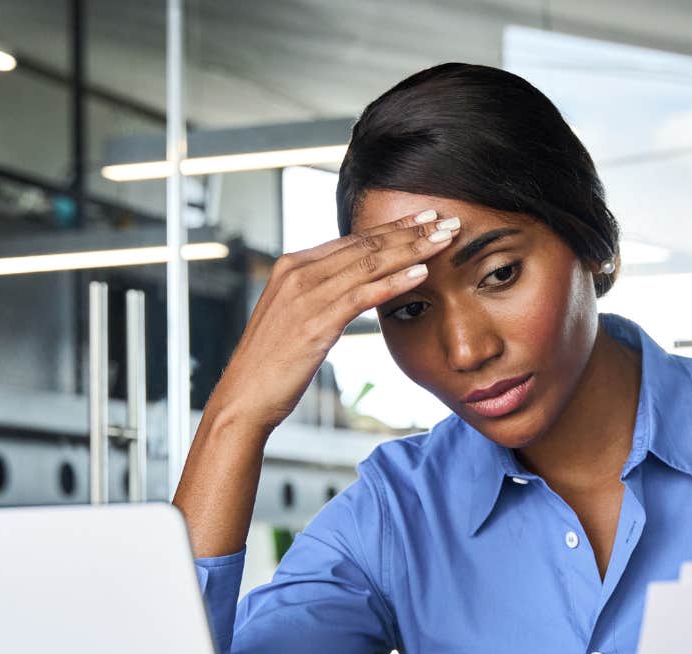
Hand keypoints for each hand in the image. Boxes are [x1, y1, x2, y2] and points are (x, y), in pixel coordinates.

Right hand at [207, 208, 459, 433]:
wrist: (245, 396)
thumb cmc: (273, 362)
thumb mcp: (296, 316)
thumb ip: (321, 294)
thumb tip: (353, 285)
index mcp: (293, 265)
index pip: (352, 239)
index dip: (392, 227)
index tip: (424, 218)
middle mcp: (298, 272)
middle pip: (365, 245)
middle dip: (410, 231)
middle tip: (446, 220)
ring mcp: (305, 296)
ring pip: (368, 264)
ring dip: (411, 250)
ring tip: (444, 240)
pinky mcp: (316, 322)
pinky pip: (362, 296)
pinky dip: (393, 283)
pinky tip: (421, 274)